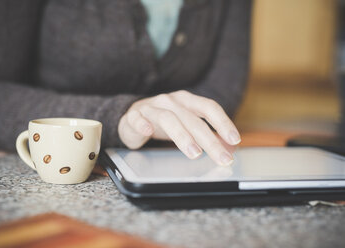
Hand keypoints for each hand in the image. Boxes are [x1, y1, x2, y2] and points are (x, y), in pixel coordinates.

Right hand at [118, 90, 240, 165]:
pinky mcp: (134, 116)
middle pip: (192, 119)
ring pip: (168, 118)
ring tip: (195, 154)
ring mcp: (151, 107)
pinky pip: (137, 119)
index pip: (208, 107)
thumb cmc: (163, 123)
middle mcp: (170, 101)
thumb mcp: (187, 126)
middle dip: (210, 140)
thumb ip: (207, 135)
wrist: (132, 118)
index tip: (234, 140)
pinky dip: (142, 124)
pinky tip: (148, 132)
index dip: (223, 123)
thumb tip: (230, 150)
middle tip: (222, 158)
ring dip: (183, 136)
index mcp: (186, 101)